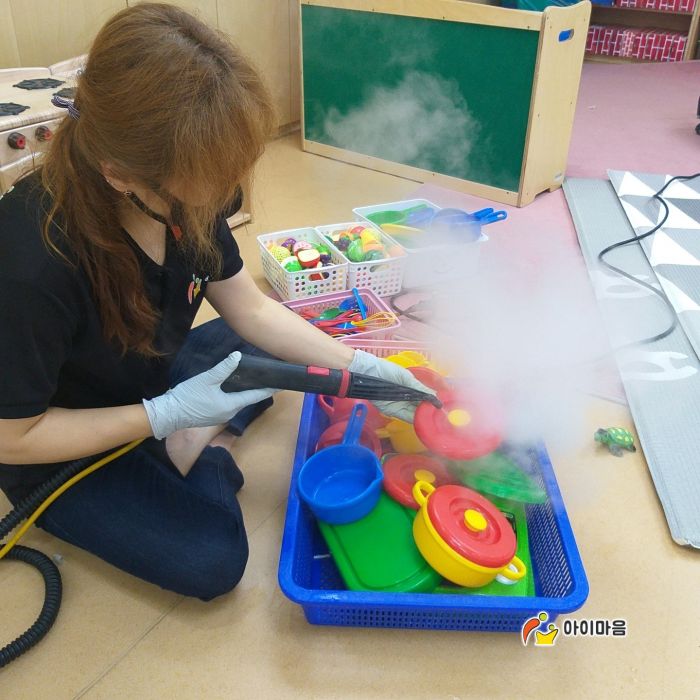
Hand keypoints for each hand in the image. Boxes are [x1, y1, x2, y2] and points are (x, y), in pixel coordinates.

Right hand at [143, 351, 275, 438]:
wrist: (169, 414)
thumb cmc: (189, 397)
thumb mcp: (207, 379)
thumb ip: (224, 368)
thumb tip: (238, 356)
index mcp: (232, 405)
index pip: (256, 395)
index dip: (269, 388)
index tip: (281, 384)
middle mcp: (230, 413)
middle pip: (247, 398)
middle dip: (256, 388)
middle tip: (265, 375)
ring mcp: (220, 416)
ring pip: (237, 401)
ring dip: (243, 391)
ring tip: (250, 378)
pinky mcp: (211, 415)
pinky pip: (227, 403)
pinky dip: (233, 394)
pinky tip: (231, 385)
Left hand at [348, 349, 435, 422]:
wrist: (370, 374)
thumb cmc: (388, 371)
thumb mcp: (406, 378)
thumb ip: (420, 388)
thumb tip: (435, 396)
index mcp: (412, 388)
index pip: (426, 397)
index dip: (434, 402)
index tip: (443, 406)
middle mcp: (408, 398)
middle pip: (422, 407)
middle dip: (431, 412)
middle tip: (441, 416)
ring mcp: (401, 405)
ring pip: (416, 414)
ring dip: (425, 417)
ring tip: (435, 419)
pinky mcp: (394, 412)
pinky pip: (407, 417)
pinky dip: (415, 420)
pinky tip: (424, 420)